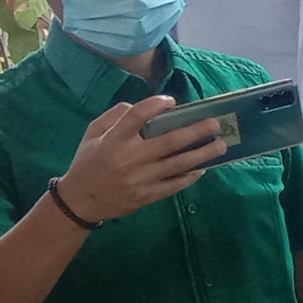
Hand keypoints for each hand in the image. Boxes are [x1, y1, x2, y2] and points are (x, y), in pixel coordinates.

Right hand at [58, 96, 220, 223]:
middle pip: (169, 142)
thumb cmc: (88, 162)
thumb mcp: (93, 133)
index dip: (155, 105)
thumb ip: (115, 116)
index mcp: (113, 140)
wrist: (81, 200)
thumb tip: (142, 106)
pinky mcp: (147, 195)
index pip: (136, 117)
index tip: (171, 101)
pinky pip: (175, 185)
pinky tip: (204, 167)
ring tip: (221, 145)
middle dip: (196, 131)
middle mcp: (130, 158)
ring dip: (202, 154)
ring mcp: (141, 179)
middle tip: (215, 124)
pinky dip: (191, 176)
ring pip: (178, 164)